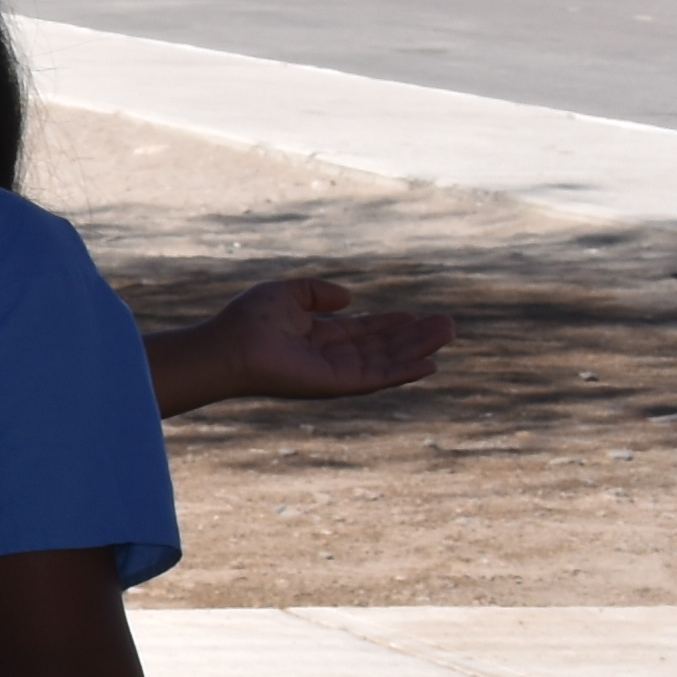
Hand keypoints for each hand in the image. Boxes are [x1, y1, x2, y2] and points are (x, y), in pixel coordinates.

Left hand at [154, 276, 453, 413]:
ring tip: (447, 333)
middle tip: (447, 324)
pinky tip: (429, 363)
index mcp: (316, 336)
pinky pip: (378, 377)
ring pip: (387, 360)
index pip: (362, 331)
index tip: (417, 316)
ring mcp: (335, 372)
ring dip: (418, 348)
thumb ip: (317, 291)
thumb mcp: (286, 293)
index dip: (390, 323)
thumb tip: (349, 299)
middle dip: (414, 335)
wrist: (229, 346)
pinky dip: (404, 371)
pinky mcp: (337, 384)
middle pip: (381, 346)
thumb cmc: (247, 320)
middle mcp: (329, 356)